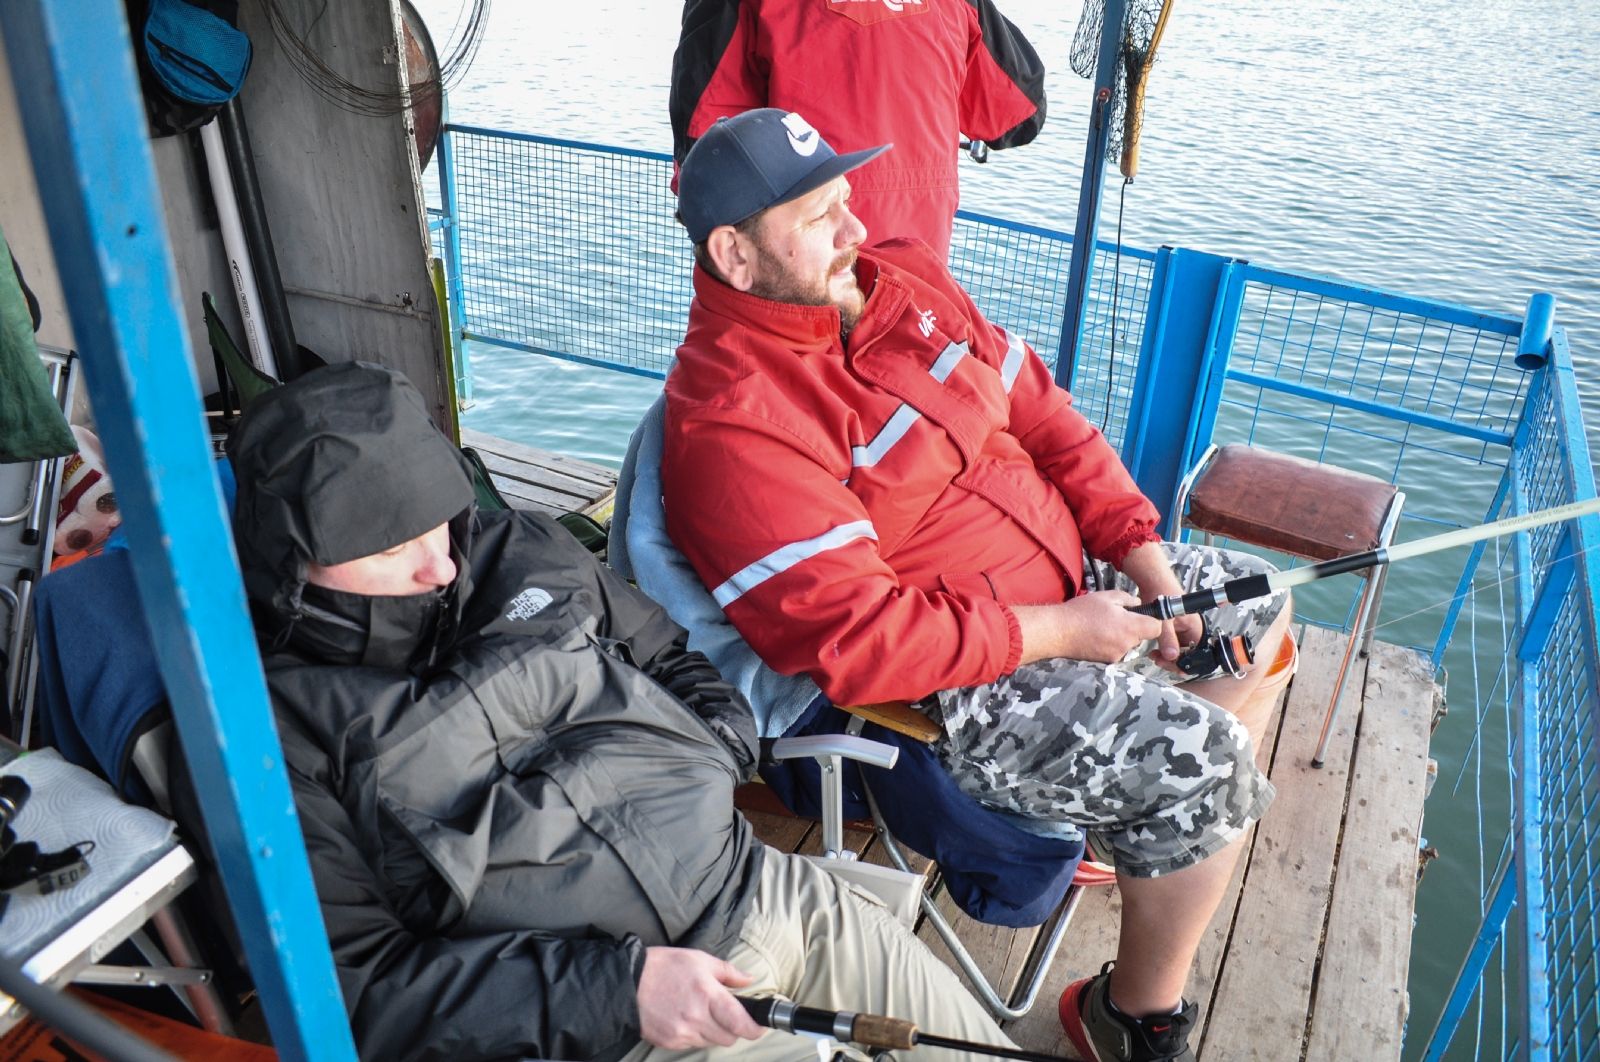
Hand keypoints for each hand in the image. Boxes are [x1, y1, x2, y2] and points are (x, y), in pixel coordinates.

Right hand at [636, 947, 763, 1049]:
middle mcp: (696, 1018)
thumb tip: (749, 980)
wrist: (628, 982)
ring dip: (713, 1032)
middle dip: (733, 1029)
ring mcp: (682, 1033)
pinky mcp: (670, 1042)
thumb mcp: (699, 959)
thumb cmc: (665, 966)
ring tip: (701, 1013)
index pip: (740, 1023)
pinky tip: (685, 1018)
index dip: (754, 1029)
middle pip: (729, 1038)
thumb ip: (728, 973)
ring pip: (711, 1042)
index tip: (759, 1027)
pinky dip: (695, 1034)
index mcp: (707, 994)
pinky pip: (692, 1044)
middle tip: (726, 1014)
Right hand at [1014, 590, 1163, 664]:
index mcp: (1130, 626)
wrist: (1058, 631)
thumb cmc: (1081, 611)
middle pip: (1141, 637)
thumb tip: (1137, 603)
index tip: (1141, 615)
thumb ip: (1128, 598)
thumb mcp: (1106, 596)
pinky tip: (1095, 636)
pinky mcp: (1106, 662)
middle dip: (1133, 628)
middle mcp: (1127, 644)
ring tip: (1101, 627)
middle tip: (1114, 618)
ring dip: (1120, 637)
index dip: (1151, 620)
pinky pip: (1115, 651)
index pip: (1156, 628)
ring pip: (1127, 644)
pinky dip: (1109, 645)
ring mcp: (1116, 655)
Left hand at [1116, 542, 1201, 666]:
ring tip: (1154, 656)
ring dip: (1168, 655)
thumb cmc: (1161, 594)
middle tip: (1158, 661)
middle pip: (1187, 653)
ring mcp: (1182, 629)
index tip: (1169, 664)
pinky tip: (1154, 650)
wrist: (1152, 579)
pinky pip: (1172, 643)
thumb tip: (1171, 656)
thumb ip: (1167, 639)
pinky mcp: (1174, 628)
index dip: (1183, 661)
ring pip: (1178, 650)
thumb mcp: (1163, 620)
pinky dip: (1164, 648)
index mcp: (1195, 627)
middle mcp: (1191, 629)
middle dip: (1173, 660)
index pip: (1196, 652)